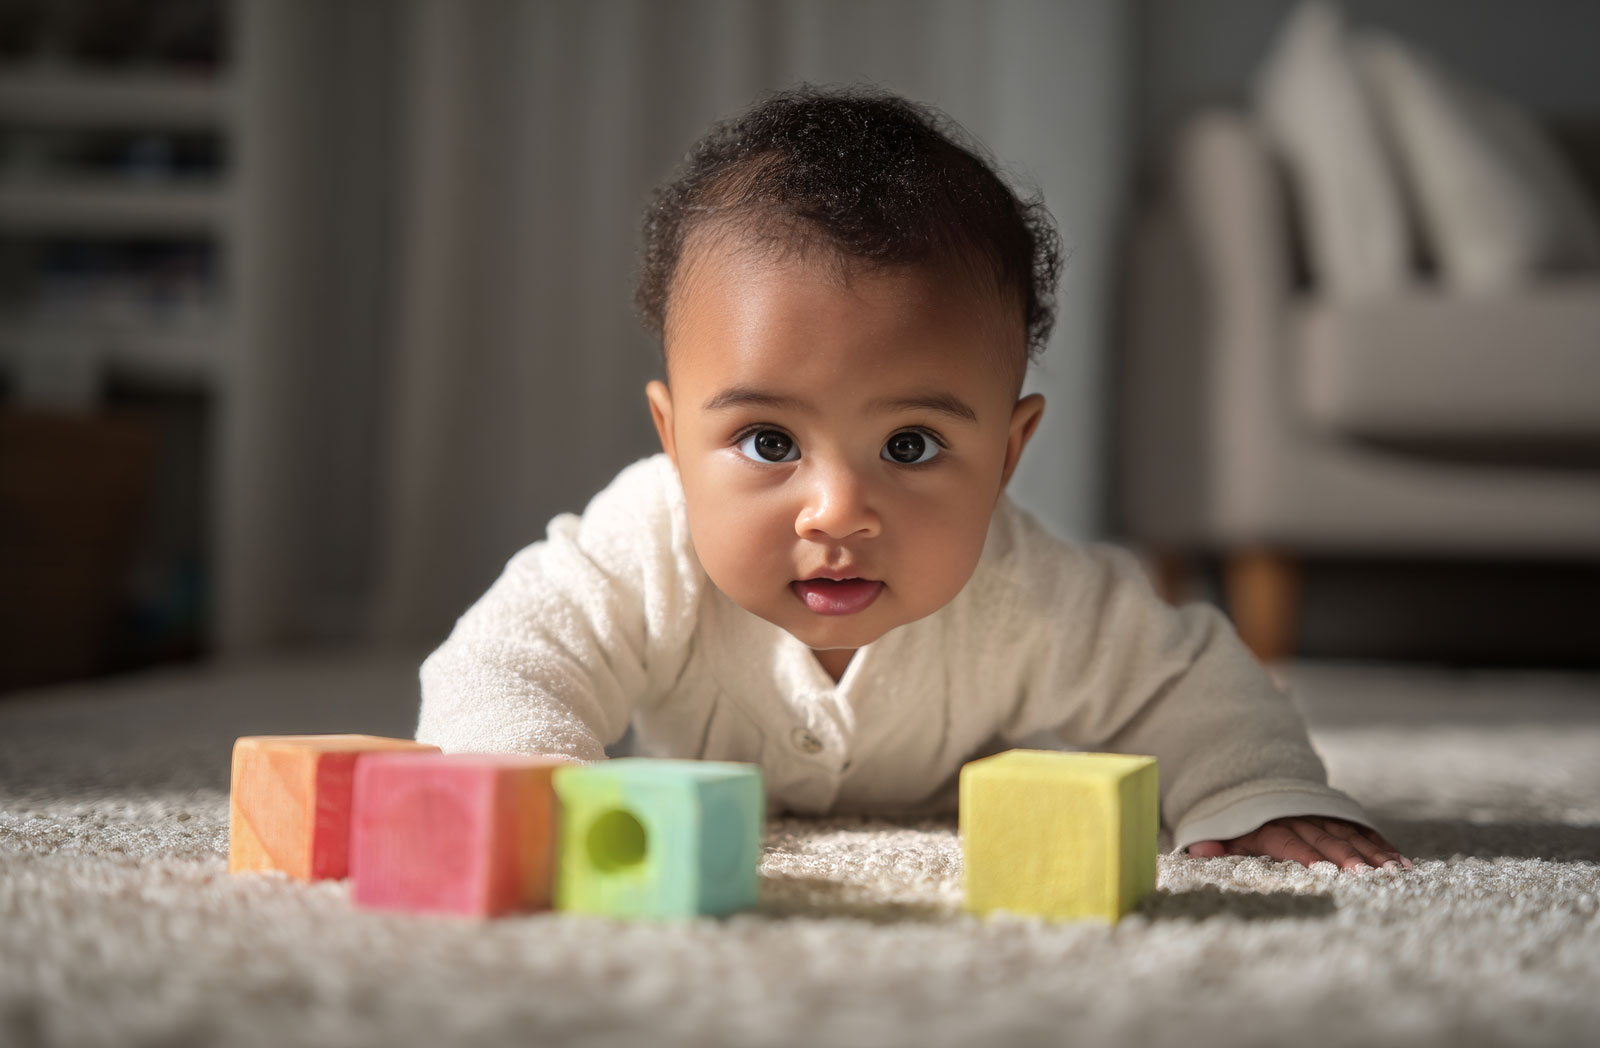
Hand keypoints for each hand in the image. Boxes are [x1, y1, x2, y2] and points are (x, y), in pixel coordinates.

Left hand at [1186, 816, 1412, 872]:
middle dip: (1348, 858)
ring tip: (1395, 872)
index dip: (1308, 856)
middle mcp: (1300, 819)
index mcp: (1271, 827)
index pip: (1290, 843)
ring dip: (1373, 854)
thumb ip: (1214, 843)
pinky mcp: (1337, 817)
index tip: (1326, 871)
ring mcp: (1321, 816)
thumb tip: (1198, 851)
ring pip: (1350, 835)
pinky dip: (1381, 844)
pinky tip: (1401, 861)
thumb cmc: (1239, 821)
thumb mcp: (1222, 829)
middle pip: (1326, 840)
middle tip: (1369, 876)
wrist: (1256, 783)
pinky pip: (1361, 830)